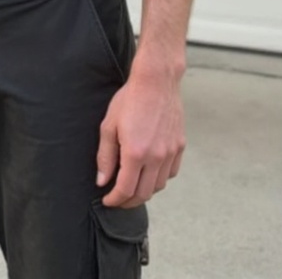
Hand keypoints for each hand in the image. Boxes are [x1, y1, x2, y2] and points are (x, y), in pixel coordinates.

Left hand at [95, 67, 185, 207]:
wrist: (156, 80)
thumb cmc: (129, 99)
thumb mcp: (109, 125)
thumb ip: (105, 156)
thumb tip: (102, 180)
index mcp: (136, 153)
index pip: (125, 190)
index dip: (115, 200)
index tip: (107, 200)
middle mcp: (156, 157)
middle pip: (144, 193)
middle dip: (128, 201)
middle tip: (118, 199)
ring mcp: (170, 152)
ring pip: (159, 185)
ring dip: (144, 191)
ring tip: (133, 185)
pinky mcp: (180, 145)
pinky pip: (171, 172)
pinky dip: (159, 178)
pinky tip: (150, 172)